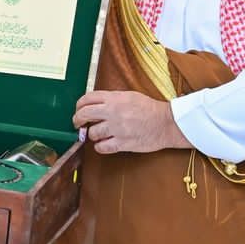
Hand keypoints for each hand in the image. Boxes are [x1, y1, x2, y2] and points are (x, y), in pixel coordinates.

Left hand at [72, 90, 187, 153]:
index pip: (87, 98)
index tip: (79, 110)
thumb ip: (111, 99)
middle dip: (77, 120)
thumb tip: (95, 104)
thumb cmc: (150, 109)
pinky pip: (101, 147)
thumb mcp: (129, 96)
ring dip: (92, 135)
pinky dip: (100, 147)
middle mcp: (113, 112)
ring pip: (92, 133)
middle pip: (84, 114)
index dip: (79, 105)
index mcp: (114, 98)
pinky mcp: (122, 143)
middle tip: (78, 124)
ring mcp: (117, 128)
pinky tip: (104, 144)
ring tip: (99, 134)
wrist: (166, 123)